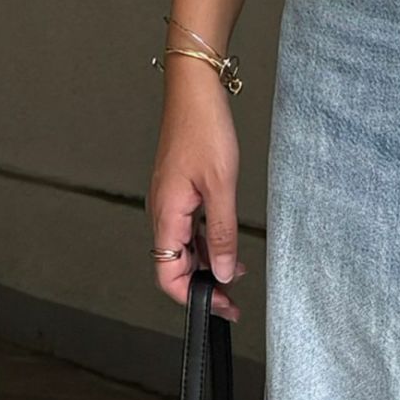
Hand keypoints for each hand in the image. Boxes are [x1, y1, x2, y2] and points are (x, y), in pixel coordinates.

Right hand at [147, 56, 245, 320]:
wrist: (195, 92)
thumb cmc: (204, 129)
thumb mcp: (222, 185)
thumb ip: (223, 232)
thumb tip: (224, 272)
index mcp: (166, 214)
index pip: (169, 274)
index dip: (194, 297)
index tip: (221, 307)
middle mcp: (162, 211)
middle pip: (175, 264)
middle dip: (203, 284)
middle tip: (233, 298)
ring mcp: (169, 200)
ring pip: (183, 245)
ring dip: (207, 262)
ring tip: (236, 272)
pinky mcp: (179, 188)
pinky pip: (189, 225)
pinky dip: (206, 239)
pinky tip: (225, 241)